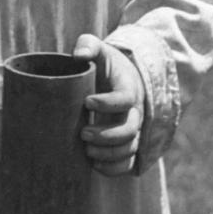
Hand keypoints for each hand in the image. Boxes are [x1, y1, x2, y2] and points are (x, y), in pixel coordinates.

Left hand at [73, 31, 145, 173]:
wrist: (117, 80)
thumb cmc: (104, 65)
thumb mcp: (98, 50)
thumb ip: (88, 45)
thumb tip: (78, 55)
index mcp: (128, 88)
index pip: (125, 98)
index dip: (108, 103)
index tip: (86, 101)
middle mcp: (134, 111)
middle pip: (130, 129)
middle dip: (106, 134)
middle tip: (83, 132)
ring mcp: (133, 129)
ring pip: (130, 148)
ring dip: (109, 153)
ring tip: (87, 151)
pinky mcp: (127, 144)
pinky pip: (128, 162)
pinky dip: (114, 168)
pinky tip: (95, 165)